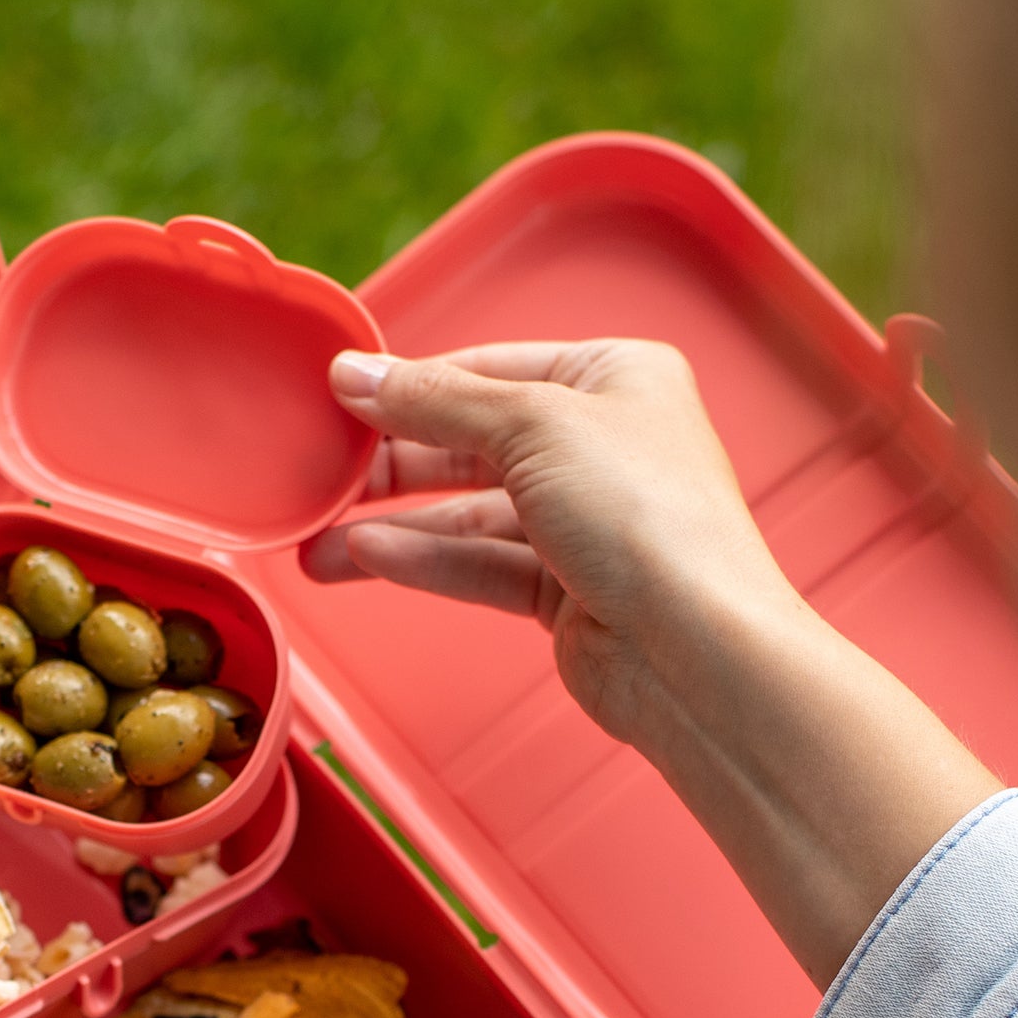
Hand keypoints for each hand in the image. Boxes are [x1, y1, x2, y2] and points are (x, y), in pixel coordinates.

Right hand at [313, 339, 996, 989]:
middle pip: (474, 441)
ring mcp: (586, 523)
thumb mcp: (530, 426)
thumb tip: (360, 375)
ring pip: (469, 512)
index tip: (341, 398)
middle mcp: (605, 445)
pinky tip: (365, 558)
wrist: (696, 649)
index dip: (414, 385)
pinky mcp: (569, 592)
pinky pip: (481, 564)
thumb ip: (435, 402)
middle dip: (395, 461)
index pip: (492, 368)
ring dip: (393, 523)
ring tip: (320, 540)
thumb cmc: (648, 519)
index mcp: (616, 377)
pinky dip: (423, 561)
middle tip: (321, 473)